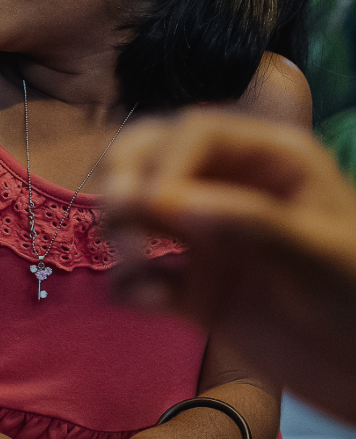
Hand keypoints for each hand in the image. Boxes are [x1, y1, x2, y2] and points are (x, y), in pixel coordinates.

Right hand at [104, 109, 355, 423]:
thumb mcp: (321, 256)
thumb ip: (250, 225)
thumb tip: (167, 201)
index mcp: (271, 162)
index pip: (197, 134)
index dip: (166, 162)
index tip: (152, 205)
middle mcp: (230, 191)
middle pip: (152, 158)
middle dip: (124, 185)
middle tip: (117, 223)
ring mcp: (208, 239)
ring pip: (139, 212)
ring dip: (121, 236)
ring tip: (133, 273)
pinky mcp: (194, 288)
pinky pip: (145, 276)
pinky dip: (130, 286)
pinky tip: (144, 303)